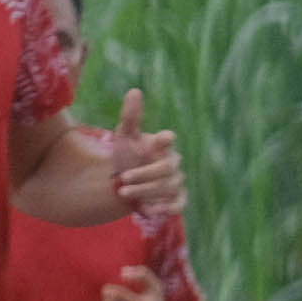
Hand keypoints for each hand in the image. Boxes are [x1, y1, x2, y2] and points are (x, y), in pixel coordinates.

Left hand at [103, 89, 182, 215]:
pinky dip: (166, 208)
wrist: (125, 182)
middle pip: (166, 169)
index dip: (165, 140)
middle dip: (144, 175)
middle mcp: (173, 163)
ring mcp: (176, 182)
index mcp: (162, 146)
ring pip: (167, 188)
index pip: (168, 140)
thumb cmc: (127, 156)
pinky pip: (178, 205)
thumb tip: (135, 91)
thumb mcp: (124, 137)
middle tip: (122, 179)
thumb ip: (131, 116)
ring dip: (145, 191)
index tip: (163, 138)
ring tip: (123, 193)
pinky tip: (149, 209)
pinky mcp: (176, 200)